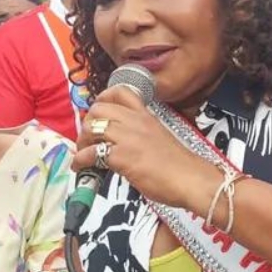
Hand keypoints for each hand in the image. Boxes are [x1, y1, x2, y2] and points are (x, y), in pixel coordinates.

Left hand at [74, 86, 220, 211]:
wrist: (191, 179)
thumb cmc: (180, 166)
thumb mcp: (160, 139)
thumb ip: (142, 136)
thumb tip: (125, 145)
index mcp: (146, 116)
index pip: (121, 92)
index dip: (103, 98)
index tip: (99, 111)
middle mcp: (135, 122)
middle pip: (99, 108)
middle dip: (88, 122)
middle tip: (89, 138)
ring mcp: (127, 138)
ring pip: (92, 126)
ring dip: (82, 140)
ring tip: (84, 152)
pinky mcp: (121, 156)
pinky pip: (90, 153)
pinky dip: (80, 160)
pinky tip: (81, 167)